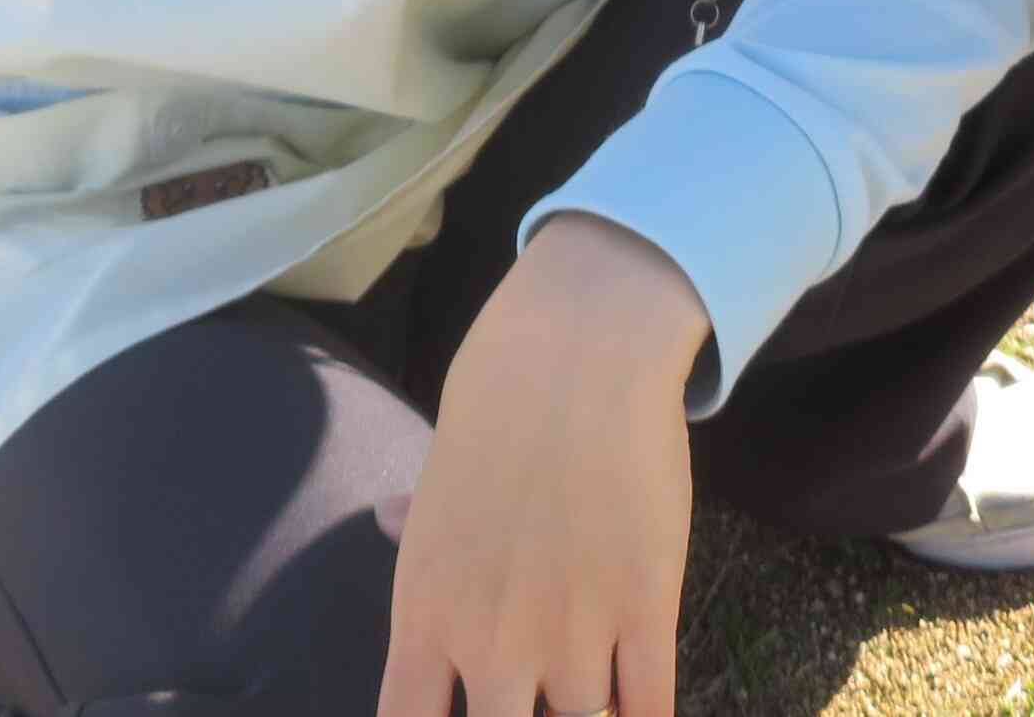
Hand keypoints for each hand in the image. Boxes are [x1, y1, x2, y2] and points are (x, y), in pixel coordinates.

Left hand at [377, 215, 706, 716]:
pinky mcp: (646, 611)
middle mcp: (491, 644)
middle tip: (534, 697)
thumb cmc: (498, 407)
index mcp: (424, 616)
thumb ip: (415, 524)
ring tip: (592, 685)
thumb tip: (384, 517)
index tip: (461, 716)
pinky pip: (649, 711)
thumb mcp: (438, 479)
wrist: (576, 353)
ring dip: (590, 712)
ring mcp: (571, 634)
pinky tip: (639, 702)